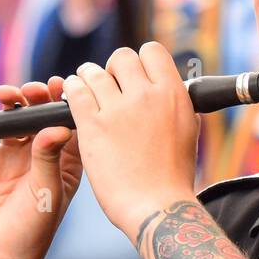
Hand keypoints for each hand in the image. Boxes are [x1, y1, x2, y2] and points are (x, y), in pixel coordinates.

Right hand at [0, 78, 83, 258]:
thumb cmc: (32, 231)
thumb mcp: (47, 191)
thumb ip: (49, 156)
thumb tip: (58, 126)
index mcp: (63, 163)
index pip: (66, 124)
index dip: (63, 103)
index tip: (58, 86)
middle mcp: (37, 156)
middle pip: (37, 115)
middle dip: (34, 98)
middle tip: (30, 90)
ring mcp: (8, 157)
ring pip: (8, 117)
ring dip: (7, 101)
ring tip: (4, 95)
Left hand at [62, 43, 199, 240]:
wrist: (157, 207)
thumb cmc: (173, 176)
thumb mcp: (187, 132)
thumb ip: (176, 105)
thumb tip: (169, 89)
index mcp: (173, 95)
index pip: (152, 52)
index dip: (140, 61)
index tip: (134, 76)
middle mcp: (147, 96)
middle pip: (121, 57)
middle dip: (114, 69)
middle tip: (110, 87)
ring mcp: (118, 110)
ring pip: (94, 72)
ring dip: (88, 78)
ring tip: (86, 89)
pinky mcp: (93, 126)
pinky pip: (75, 92)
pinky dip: (72, 90)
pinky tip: (72, 96)